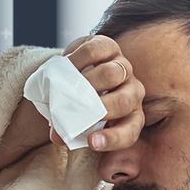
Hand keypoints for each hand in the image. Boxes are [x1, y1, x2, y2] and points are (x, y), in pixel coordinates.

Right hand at [50, 34, 145, 151]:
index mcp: (129, 117)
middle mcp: (133, 92)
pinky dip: (78, 59)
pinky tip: (64, 64)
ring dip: (88, 82)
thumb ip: (68, 130)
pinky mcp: (109, 47)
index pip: (129, 132)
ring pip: (112, 74)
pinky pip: (96, 51)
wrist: (75, 77)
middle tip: (76, 110)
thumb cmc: (78, 106)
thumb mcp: (76, 121)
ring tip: (66, 85)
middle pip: (123, 101)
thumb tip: (57, 135)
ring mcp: (123, 68)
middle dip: (101, 108)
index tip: (90, 142)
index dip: (112, 139)